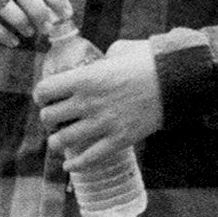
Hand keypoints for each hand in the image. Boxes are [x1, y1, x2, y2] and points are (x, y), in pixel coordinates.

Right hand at [0, 0, 70, 48]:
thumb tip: (61, 12)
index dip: (60, 2)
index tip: (67, 15)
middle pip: (35, 6)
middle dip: (43, 19)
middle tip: (47, 28)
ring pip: (18, 18)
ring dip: (26, 27)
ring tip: (29, 32)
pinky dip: (6, 37)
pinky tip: (14, 41)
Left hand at [35, 38, 162, 169]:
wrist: (176, 79)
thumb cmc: (148, 60)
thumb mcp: (119, 51)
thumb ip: (103, 59)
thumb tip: (99, 64)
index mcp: (85, 77)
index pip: (44, 90)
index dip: (41, 95)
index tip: (46, 98)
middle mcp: (88, 102)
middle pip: (48, 118)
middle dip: (49, 119)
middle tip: (57, 118)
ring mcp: (102, 123)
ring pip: (62, 141)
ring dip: (57, 142)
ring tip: (61, 140)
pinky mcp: (119, 140)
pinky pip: (89, 159)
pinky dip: (75, 165)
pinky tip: (70, 165)